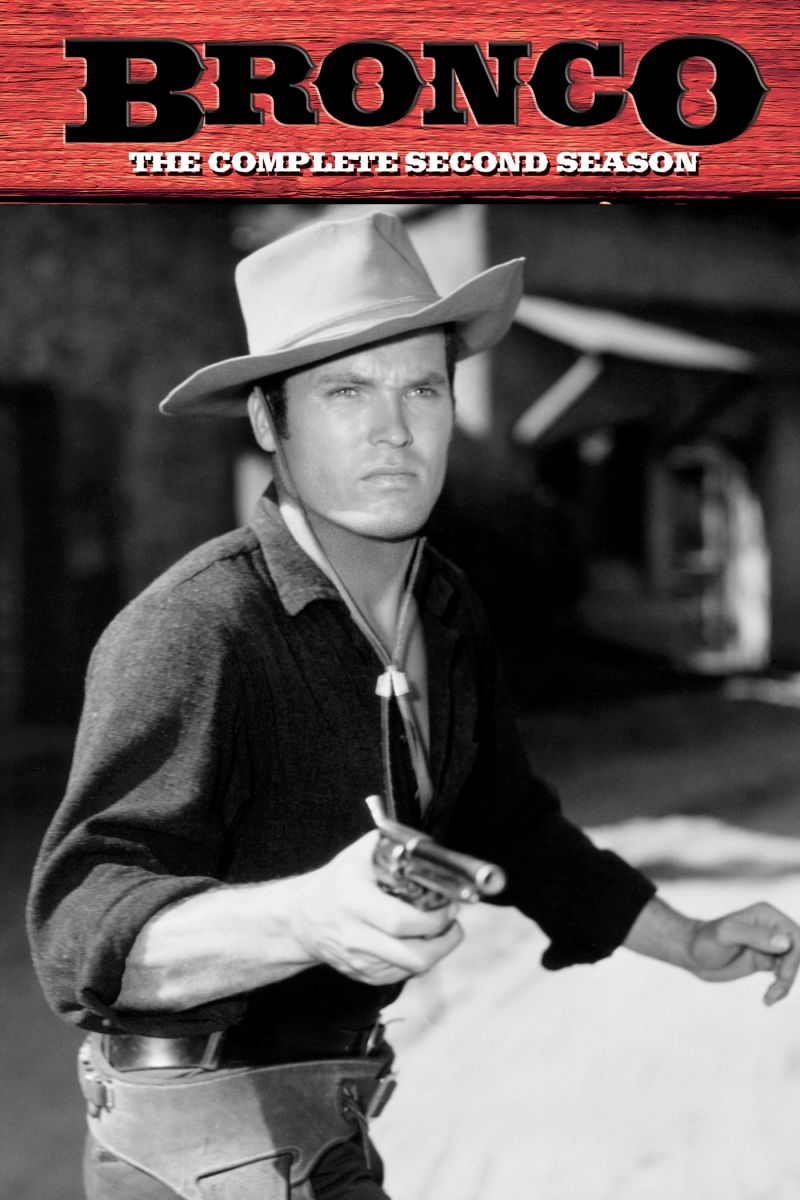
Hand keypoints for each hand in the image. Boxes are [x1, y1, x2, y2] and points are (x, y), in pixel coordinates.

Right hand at [292, 832, 463, 984]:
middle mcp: (357, 937)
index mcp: (356, 903)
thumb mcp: (354, 858)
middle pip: (413, 956)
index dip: (434, 920)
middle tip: (453, 924)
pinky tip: (418, 942)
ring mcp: (360, 962)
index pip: (402, 922)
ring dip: (435, 952)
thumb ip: (385, 845)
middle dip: (443, 943)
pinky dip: (417, 960)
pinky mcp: (363, 976)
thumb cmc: (332, 886)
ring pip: (411, 969)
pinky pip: (401, 975)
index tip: (449, 908)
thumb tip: (416, 842)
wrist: (301, 920)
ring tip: (441, 932)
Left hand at [687, 902, 799, 1004]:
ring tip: (769, 997)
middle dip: (790, 972)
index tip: (781, 973)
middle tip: (776, 990)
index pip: (796, 935)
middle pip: (798, 952)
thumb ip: (755, 936)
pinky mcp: (766, 961)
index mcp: (766, 915)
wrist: (691, 954)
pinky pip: (784, 975)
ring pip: (793, 965)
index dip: (795, 956)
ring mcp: (769, 945)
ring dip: (786, 983)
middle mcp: (771, 928)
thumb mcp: (727, 935)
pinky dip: (780, 988)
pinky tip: (768, 998)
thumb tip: (786, 942)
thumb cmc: (705, 940)